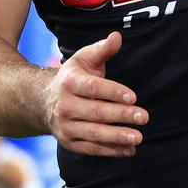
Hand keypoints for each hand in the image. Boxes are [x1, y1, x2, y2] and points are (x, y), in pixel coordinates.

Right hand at [43, 31, 146, 157]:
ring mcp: (66, 126)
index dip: (112, 92)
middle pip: (95, 112)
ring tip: (138, 137)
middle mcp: (64, 106)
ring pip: (93, 133)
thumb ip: (102, 49)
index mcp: (69, 82)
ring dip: (116, 136)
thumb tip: (117, 37)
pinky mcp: (69, 142)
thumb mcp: (84, 59)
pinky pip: (91, 149)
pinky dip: (111, 151)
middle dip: (120, 115)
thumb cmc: (73, 77)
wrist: (43, 101)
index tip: (133, 97)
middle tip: (143, 117)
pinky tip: (129, 150)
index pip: (92, 87)